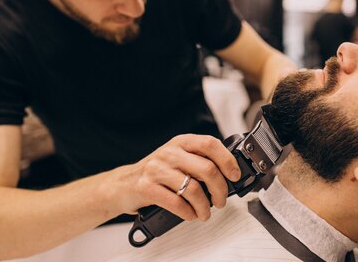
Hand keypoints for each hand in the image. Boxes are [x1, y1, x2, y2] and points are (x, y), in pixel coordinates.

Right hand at [117, 134, 240, 221]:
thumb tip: (229, 173)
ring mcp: (157, 169)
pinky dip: (189, 213)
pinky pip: (177, 203)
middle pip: (207, 169)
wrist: (123, 184)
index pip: (210, 144)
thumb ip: (199, 160)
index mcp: (181, 142)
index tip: (234, 176)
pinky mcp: (147, 188)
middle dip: (220, 190)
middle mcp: (170, 152)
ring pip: (194, 189)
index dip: (227, 160)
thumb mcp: (178, 158)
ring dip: (205, 207)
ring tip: (205, 212)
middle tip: (220, 200)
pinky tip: (191, 215)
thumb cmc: (157, 172)